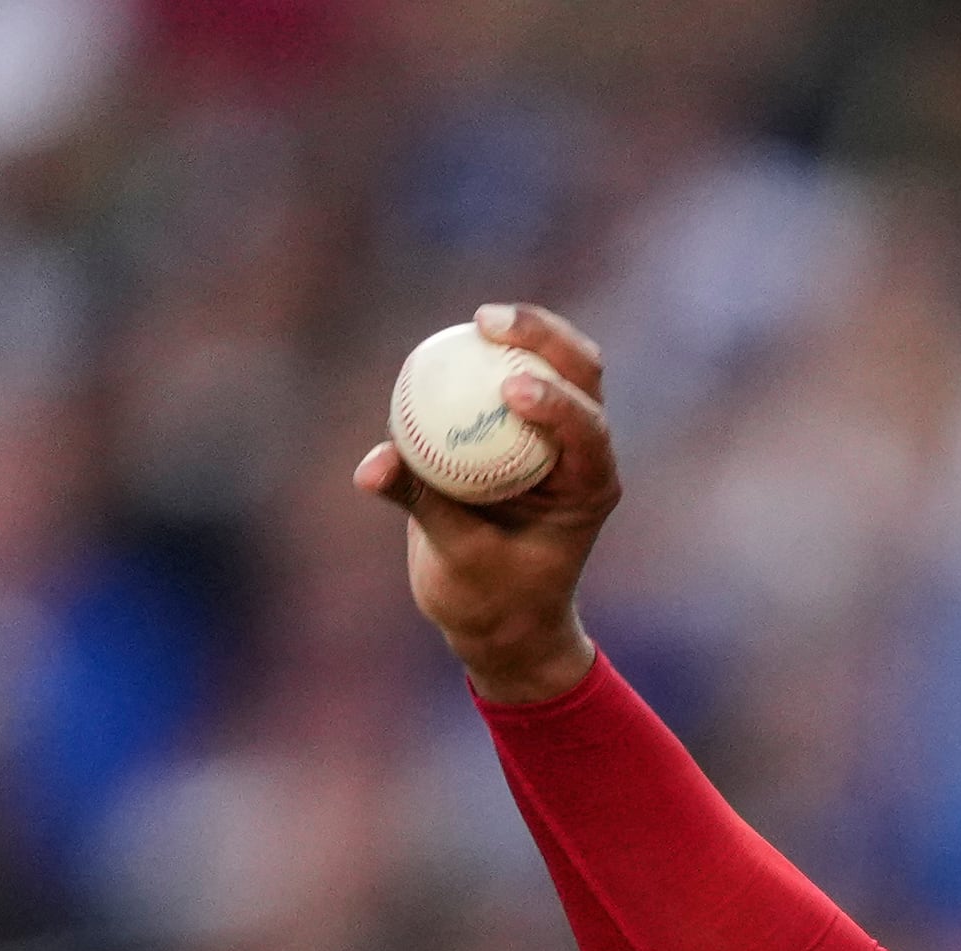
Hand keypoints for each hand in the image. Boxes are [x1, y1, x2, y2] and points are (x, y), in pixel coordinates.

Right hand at [354, 303, 618, 703]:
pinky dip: (482, 362)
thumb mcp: (456, 559)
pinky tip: (449, 344)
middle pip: (583, 375)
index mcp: (589, 488)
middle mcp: (582, 455)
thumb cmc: (491, 600)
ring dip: (526, 334)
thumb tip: (371, 466)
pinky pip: (505, 384)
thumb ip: (420, 504)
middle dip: (547, 338)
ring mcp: (556, 440)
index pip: (589, 432)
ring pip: (555, 367)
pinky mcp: (522, 435)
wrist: (502, 619)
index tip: (513, 390)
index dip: (558, 402)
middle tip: (491, 323)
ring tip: (479, 321)